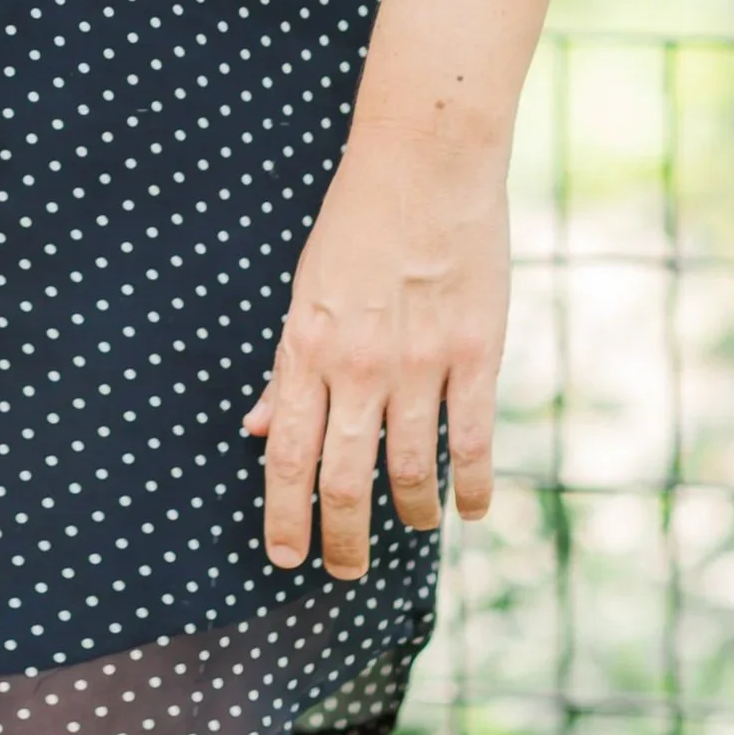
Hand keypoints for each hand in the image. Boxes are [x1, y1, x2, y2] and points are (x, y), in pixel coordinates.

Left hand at [244, 122, 507, 578]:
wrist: (422, 164)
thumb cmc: (356, 224)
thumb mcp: (304, 291)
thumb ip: (287, 367)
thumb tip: (258, 428)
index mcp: (307, 347)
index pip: (288, 455)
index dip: (285, 515)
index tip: (286, 558)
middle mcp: (358, 365)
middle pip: (345, 479)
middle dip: (342, 539)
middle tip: (344, 571)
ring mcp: (420, 363)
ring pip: (411, 470)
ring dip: (410, 512)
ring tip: (412, 528)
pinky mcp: (475, 355)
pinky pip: (473, 441)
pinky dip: (471, 487)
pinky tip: (467, 510)